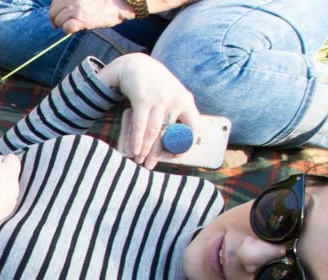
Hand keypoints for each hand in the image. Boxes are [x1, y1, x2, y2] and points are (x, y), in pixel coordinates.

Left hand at [49, 0, 133, 32]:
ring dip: (63, 25)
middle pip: (54, 12)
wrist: (119, 4)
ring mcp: (76, 9)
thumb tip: (64, 8)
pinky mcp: (81, 20)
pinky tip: (74, 29)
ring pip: (58, 20)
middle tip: (61, 23)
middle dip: (56, 19)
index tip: (59, 14)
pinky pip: (66, 28)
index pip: (55, 2)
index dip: (56, 9)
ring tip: (72, 24)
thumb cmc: (105, 0)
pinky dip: (68, 30)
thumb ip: (75, 0)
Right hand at [99, 53, 199, 168]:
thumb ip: (176, 113)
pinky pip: (141, 125)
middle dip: (158, 153)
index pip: (193, 127)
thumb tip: (177, 140)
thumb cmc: (155, 86)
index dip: (186, 145)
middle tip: (150, 166)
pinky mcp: (144, 99)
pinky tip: (134, 150)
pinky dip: (137, 140)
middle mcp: (176, 100)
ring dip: (146, 149)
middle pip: (169, 134)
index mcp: (187, 101)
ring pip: (154, 132)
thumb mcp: (172, 95)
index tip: (176, 157)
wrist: (136, 65)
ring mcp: (160, 99)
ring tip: (139, 161)